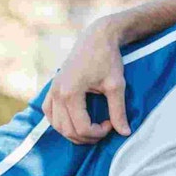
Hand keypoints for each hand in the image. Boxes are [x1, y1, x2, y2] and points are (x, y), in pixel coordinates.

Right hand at [43, 18, 130, 144]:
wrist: (96, 38)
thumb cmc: (108, 59)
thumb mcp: (116, 85)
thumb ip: (118, 111)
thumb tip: (125, 133)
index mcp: (70, 93)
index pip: (81, 128)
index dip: (98, 133)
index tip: (111, 124)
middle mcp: (56, 93)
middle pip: (67, 130)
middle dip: (87, 136)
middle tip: (104, 129)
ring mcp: (52, 90)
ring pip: (57, 125)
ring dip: (74, 133)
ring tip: (93, 128)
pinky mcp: (52, 88)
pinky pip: (50, 113)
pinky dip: (61, 123)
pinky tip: (77, 121)